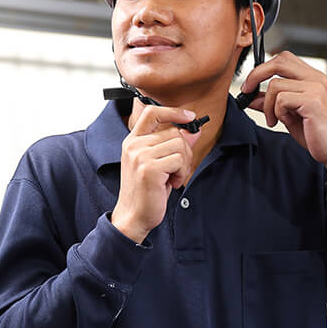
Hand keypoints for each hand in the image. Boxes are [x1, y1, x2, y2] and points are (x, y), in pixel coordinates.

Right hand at [111, 104, 202, 242]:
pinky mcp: (149, 168)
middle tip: (177, 170)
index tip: (189, 116)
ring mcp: (140, 156)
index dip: (173, 111)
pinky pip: (178, 160)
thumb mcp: (160, 163)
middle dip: (184, 151)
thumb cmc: (146, 191)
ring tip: (172, 177)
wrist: (133, 216)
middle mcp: (134, 145)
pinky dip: (181, 173)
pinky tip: (171, 183)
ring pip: (179, 144)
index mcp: (133, 141)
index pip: (152, 113)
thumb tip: (193, 130)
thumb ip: (173, 145)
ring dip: (183, 164)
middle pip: (174, 132)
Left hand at [240, 51, 326, 181]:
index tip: (250, 85)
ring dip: (267, 105)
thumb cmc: (316, 135)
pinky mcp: (313, 101)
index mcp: (312, 78)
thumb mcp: (288, 116)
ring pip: (275, 84)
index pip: (284, 58)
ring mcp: (316, 88)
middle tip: (247, 92)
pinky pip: (281, 99)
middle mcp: (316, 78)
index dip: (263, 68)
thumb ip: (271, 104)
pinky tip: (283, 122)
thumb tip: (251, 97)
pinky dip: (277, 112)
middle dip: (256, 75)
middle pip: (279, 61)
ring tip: (274, 120)